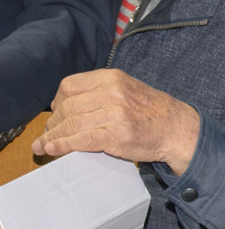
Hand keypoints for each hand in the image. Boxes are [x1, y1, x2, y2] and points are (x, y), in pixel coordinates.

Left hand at [31, 69, 201, 175]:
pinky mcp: (116, 135)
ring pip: (71, 124)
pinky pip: (80, 140)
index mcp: (112, 78)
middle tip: (47, 135)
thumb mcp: (127, 89)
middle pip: (67, 107)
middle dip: (52, 124)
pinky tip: (53, 150)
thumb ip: (100, 92)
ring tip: (43, 146)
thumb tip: (65, 106)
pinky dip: (62, 145)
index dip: (57, 101)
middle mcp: (112, 92)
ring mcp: (114, 114)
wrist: (176, 128)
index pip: (69, 85)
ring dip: (52, 138)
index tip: (56, 113)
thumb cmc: (151, 111)